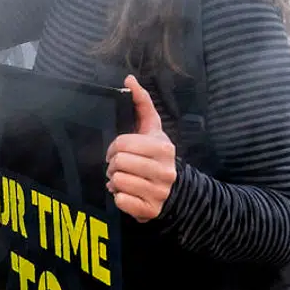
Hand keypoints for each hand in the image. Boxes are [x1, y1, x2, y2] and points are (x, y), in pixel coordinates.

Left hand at [106, 75, 176, 222]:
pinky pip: (120, 201)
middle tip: (118, 166)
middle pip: (118, 163)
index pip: (122, 144)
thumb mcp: (153, 129)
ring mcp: (158, 192)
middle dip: (113, 164)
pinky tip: (126, 193)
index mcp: (163, 148)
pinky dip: (118, 197)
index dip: (114, 147)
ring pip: (118, 182)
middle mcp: (164, 171)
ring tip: (122, 178)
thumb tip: (129, 79)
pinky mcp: (150, 210)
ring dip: (114, 180)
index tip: (117, 151)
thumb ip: (142, 102)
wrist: (175, 190)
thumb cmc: (157, 155)